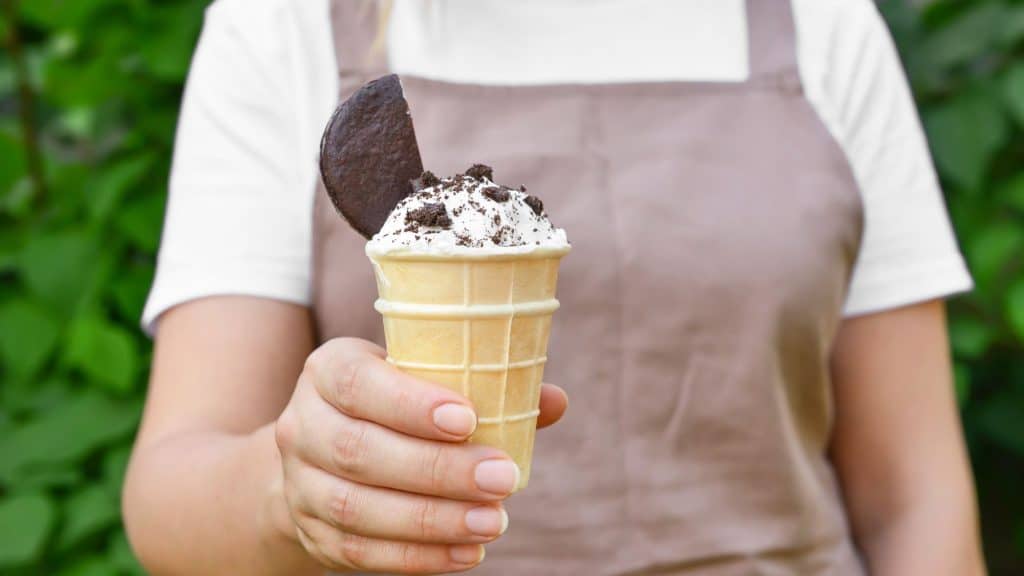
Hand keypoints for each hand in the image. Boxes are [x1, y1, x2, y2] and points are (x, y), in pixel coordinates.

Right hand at [274, 338, 567, 573]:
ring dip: (431, 519)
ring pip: (357, 507)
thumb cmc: (391, 404)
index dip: (410, 404)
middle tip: (503, 479)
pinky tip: (465, 552)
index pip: (358, 383)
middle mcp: (302, 423)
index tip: (468, 420)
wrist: (318, 455)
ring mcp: (300, 482)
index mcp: (329, 370)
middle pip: (360, 451)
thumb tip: (553, 401)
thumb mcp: (422, 380)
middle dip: (437, 470)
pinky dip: (416, 556)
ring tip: (493, 522)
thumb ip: (485, 386)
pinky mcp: (312, 531)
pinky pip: (359, 551)